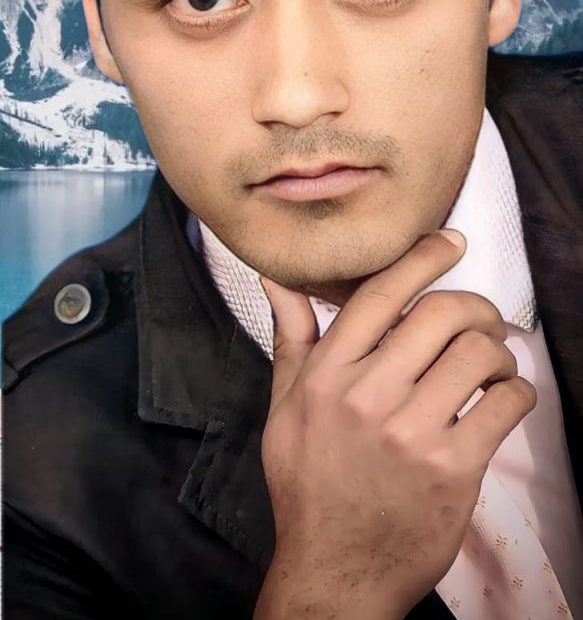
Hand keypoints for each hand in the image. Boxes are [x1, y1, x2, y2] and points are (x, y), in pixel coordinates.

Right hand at [253, 229, 536, 619]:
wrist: (334, 573)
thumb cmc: (308, 484)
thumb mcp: (285, 408)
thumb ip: (290, 338)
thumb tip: (275, 277)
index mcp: (326, 375)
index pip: (382, 294)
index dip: (423, 256)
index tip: (450, 242)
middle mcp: (367, 396)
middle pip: (441, 314)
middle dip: (474, 306)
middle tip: (480, 319)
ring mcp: (412, 433)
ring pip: (478, 354)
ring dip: (497, 350)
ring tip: (492, 364)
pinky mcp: (453, 470)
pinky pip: (504, 405)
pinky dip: (517, 392)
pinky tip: (505, 398)